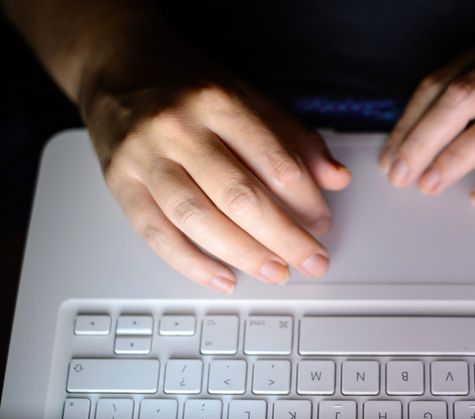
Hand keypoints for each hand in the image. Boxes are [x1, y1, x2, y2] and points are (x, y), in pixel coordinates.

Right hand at [81, 47, 350, 292]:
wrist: (116, 64)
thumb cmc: (188, 84)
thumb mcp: (249, 96)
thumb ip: (295, 137)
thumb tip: (336, 179)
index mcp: (219, 102)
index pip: (274, 161)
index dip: (306, 200)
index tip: (322, 223)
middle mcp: (179, 128)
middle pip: (239, 196)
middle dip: (283, 237)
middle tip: (311, 261)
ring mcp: (145, 156)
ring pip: (198, 218)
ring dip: (243, 255)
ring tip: (275, 272)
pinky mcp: (119, 183)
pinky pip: (156, 233)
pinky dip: (191, 263)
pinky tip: (223, 278)